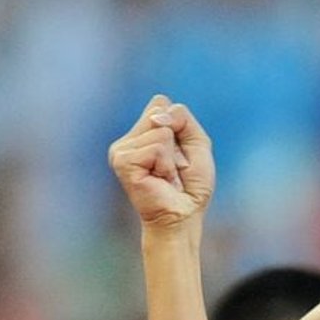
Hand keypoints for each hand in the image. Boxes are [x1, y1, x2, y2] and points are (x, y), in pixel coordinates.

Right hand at [108, 93, 214, 228]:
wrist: (183, 216)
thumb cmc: (191, 186)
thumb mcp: (198, 144)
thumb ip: (183, 118)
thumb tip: (158, 117)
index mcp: (142, 131)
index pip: (162, 103)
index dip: (180, 127)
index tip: (179, 154)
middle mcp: (129, 138)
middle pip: (161, 113)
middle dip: (178, 144)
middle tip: (174, 168)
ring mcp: (122, 149)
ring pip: (160, 132)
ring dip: (173, 159)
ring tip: (167, 177)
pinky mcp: (122, 161)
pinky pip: (156, 148)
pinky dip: (167, 166)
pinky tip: (161, 181)